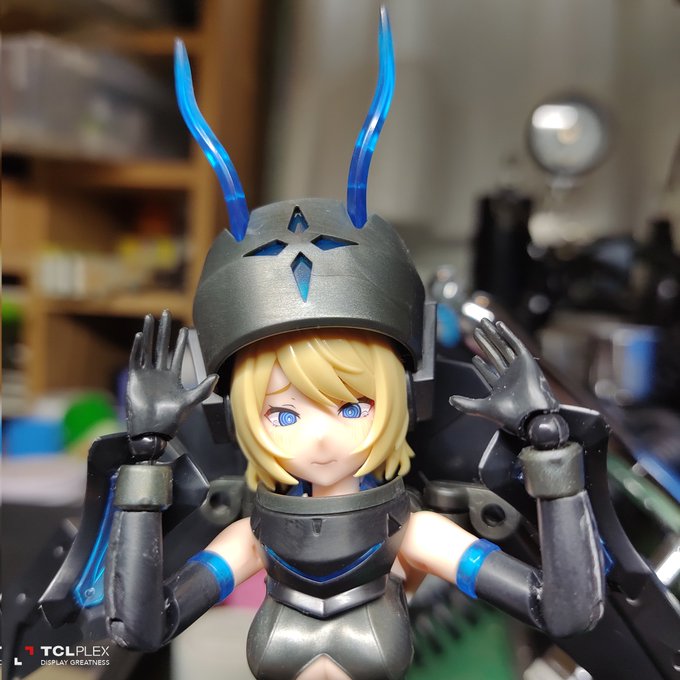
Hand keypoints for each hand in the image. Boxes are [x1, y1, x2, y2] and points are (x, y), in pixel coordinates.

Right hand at [126, 310, 217, 446]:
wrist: (153, 431)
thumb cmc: (171, 419)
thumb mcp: (190, 402)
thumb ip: (203, 388)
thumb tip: (216, 375)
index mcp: (173, 377)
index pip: (178, 354)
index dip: (181, 341)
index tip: (184, 328)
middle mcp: (160, 373)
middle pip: (161, 346)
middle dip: (163, 330)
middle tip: (165, 313)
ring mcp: (147, 375)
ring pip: (148, 348)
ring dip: (148, 333)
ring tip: (150, 318)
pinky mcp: (135, 379)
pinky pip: (136, 359)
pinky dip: (137, 348)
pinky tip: (139, 335)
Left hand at [449, 319, 558, 438]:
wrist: (530, 416)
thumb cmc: (510, 415)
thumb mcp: (482, 408)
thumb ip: (466, 404)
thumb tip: (451, 400)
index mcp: (502, 387)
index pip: (489, 372)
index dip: (481, 364)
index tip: (474, 357)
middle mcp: (511, 376)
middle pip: (495, 354)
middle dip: (485, 342)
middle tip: (476, 331)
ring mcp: (519, 368)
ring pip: (503, 347)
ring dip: (494, 335)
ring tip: (483, 323)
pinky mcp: (527, 361)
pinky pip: (516, 344)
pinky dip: (508, 334)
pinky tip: (498, 326)